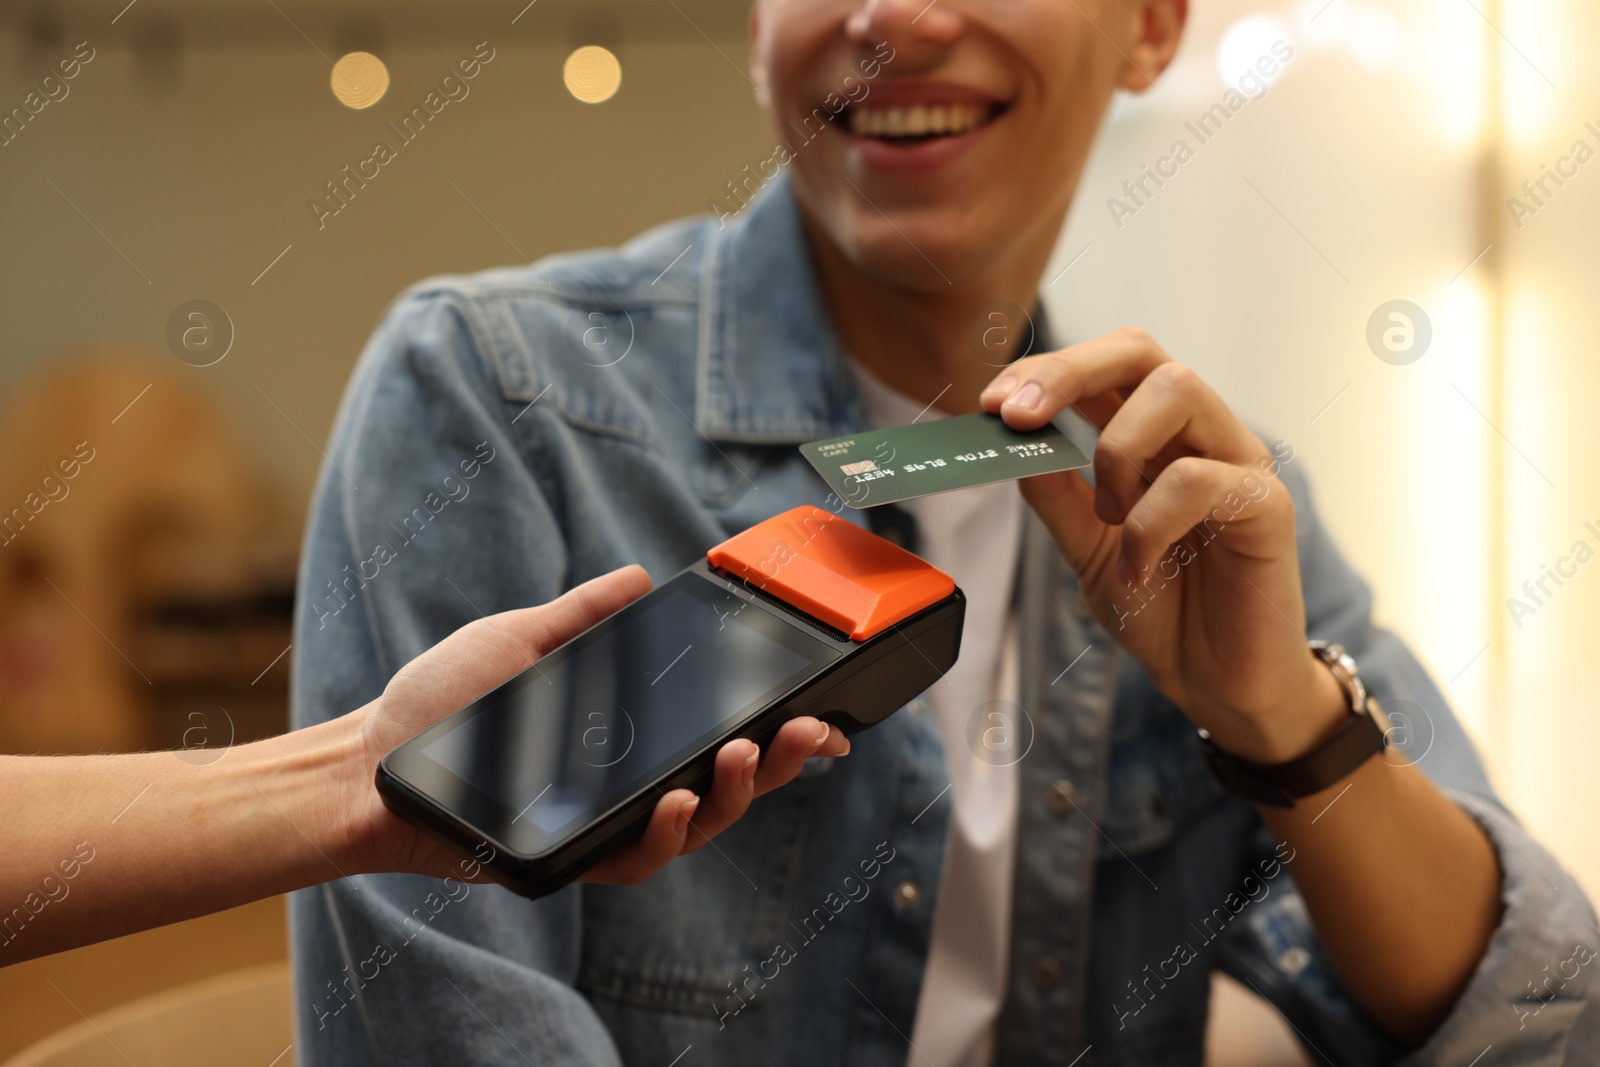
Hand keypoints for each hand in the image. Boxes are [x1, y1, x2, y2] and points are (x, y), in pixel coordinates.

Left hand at [336, 566, 851, 883]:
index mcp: (630, 733)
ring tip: (745, 754)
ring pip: (698, 824)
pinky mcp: (576, 856)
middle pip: (730, 783)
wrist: (371, 762)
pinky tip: (678, 803)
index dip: (777, 729)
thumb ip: (583, 615)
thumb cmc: (439, 702)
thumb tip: (639, 577)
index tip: (821, 709)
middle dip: (782, 762)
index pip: (719, 732)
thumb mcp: (519, 640)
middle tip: (809, 733)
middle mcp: (630, 782)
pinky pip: (639, 856)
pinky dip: (667, 833)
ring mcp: (607, 822)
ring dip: (735, 794)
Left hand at [979, 328, 1345, 763]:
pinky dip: (1148, 523)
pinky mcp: (1267, 505)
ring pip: (1178, 390)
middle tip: (1017, 417)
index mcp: (1156, 436)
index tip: (992, 404)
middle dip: (1068, 372)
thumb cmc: (1164, 609)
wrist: (1218, 684)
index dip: (1046, 370)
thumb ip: (1057, 500)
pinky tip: (1138, 570)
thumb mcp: (1087, 552)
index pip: (1106, 365)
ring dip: (1118, 451)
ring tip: (1108, 517)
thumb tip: (1016, 448)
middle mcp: (1201, 434)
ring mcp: (1239, 462)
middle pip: (1142, 351)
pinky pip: (1201, 479)